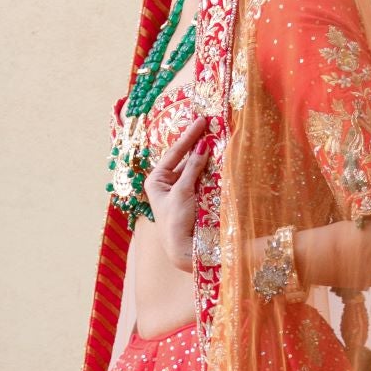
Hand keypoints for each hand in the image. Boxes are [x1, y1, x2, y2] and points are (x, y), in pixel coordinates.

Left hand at [144, 113, 210, 270]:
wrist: (182, 249)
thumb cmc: (175, 220)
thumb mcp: (182, 191)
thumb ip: (192, 168)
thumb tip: (202, 146)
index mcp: (155, 180)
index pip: (174, 153)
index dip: (188, 137)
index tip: (201, 121)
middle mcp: (164, 184)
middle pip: (182, 159)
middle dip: (196, 145)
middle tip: (209, 126)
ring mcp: (177, 191)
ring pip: (192, 169)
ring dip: (203, 158)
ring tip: (215, 140)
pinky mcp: (190, 199)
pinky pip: (198, 180)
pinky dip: (206, 171)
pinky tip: (215, 161)